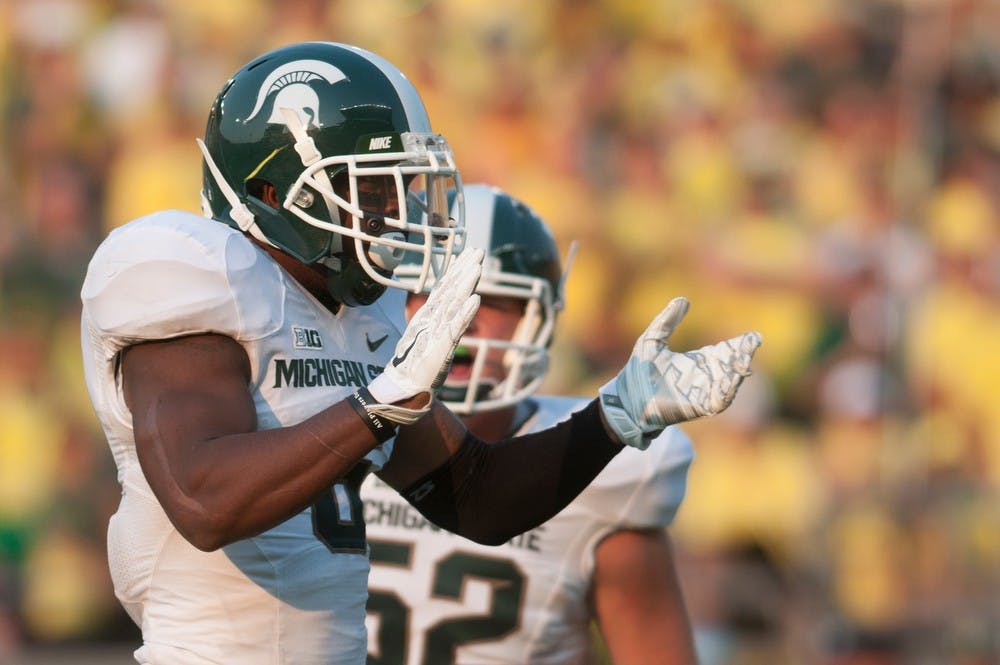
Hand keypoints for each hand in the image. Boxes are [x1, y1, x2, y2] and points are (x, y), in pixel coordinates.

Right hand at [365, 248, 483, 423]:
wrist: (403, 387)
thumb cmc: (417, 364)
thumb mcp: (430, 339)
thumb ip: (439, 324)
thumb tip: (448, 312)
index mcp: (430, 315)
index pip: (446, 287)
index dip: (458, 269)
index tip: (470, 253)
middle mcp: (432, 318)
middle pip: (451, 288)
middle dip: (465, 268)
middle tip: (478, 249)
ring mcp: (435, 330)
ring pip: (454, 302)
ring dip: (466, 283)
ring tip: (479, 266)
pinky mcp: (440, 345)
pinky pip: (455, 327)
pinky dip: (466, 313)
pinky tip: (477, 300)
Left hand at [599, 297, 761, 448]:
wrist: (627, 397)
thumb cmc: (639, 370)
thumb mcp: (653, 339)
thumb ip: (667, 320)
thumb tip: (683, 299)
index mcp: (698, 361)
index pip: (725, 351)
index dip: (741, 344)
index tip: (754, 336)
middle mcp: (704, 377)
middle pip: (732, 366)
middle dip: (744, 356)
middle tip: (752, 344)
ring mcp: (701, 393)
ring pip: (729, 384)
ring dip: (738, 373)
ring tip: (744, 361)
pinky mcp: (696, 408)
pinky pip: (717, 401)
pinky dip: (726, 392)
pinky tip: (730, 380)